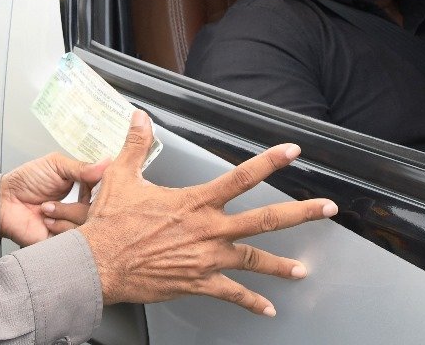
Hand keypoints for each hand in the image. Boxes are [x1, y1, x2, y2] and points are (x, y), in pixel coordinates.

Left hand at [0, 153, 109, 246]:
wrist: (4, 202)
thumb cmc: (27, 181)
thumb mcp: (55, 165)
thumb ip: (81, 167)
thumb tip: (107, 163)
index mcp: (85, 189)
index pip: (107, 191)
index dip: (107, 188)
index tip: (101, 182)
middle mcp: (83, 209)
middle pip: (103, 211)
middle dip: (86, 202)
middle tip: (73, 194)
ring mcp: (74, 226)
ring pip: (89, 225)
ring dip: (66, 214)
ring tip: (47, 208)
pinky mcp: (64, 242)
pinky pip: (75, 240)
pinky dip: (60, 227)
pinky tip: (47, 221)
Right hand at [78, 110, 336, 316]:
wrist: (98, 265)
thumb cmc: (110, 224)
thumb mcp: (121, 177)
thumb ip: (136, 145)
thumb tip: (140, 117)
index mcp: (196, 202)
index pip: (241, 176)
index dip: (270, 162)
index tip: (292, 152)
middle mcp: (208, 230)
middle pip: (265, 220)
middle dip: (301, 213)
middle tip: (327, 209)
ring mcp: (207, 259)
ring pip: (254, 260)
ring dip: (281, 266)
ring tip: (302, 271)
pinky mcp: (198, 283)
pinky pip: (232, 294)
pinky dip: (252, 302)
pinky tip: (267, 308)